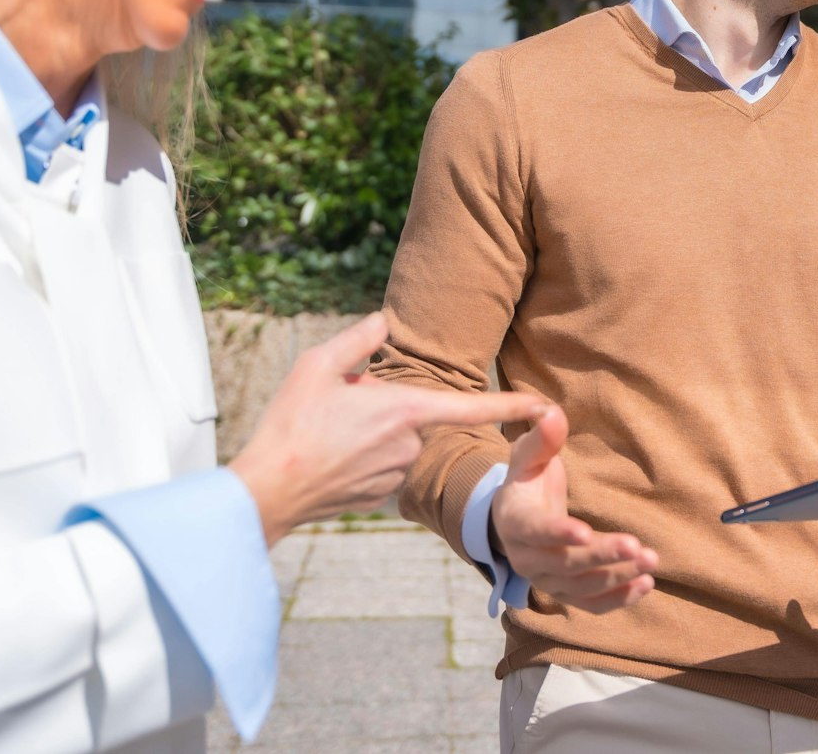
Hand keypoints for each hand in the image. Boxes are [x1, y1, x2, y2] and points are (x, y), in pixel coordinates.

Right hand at [230, 313, 546, 545]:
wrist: (270, 491)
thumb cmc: (292, 423)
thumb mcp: (318, 365)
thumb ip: (358, 339)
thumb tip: (383, 322)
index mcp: (405, 410)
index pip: (473, 406)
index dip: (513, 405)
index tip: (547, 406)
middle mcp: (411, 444)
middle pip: (411, 412)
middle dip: (383, 406)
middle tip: (336, 410)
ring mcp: (398, 474)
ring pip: (395, 440)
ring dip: (371, 433)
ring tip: (328, 436)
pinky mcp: (382, 496)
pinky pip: (381, 465)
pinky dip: (360, 458)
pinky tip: (329, 459)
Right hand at [489, 406, 656, 612]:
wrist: (515, 519)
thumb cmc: (526, 481)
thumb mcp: (528, 456)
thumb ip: (542, 438)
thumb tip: (553, 412)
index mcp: (515, 522)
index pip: (536, 531)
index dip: (559, 533)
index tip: (586, 531)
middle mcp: (526, 559)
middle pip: (564, 565)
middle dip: (601, 556)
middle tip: (636, 546)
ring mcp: (545, 581)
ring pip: (581, 588)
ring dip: (617, 578)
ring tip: (651, 562)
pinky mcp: (565, 594)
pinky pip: (591, 605)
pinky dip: (618, 599)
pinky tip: (646, 584)